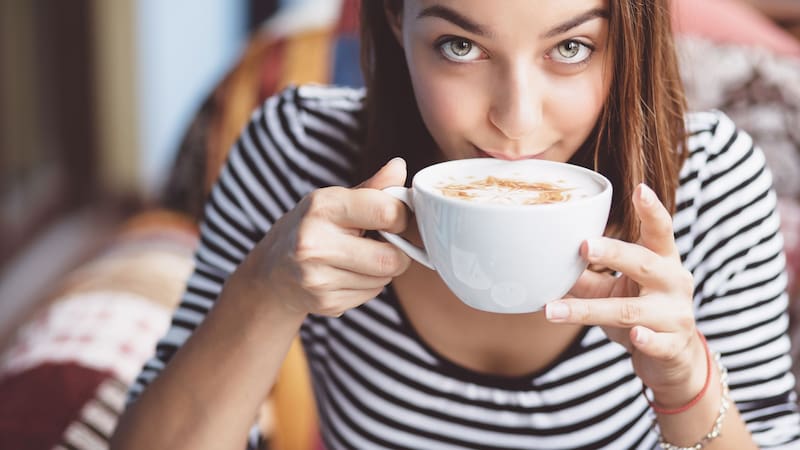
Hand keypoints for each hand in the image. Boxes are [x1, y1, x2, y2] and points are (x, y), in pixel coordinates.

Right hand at [239, 158, 411, 317]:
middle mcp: (315, 243)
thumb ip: (372, 188)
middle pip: (391, 258)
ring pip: (383, 279)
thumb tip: (400, 166)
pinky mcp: (325, 302)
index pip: (387, 212)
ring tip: (359, 258)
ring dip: (382, 270)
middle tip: (383, 243)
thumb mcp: (335, 200)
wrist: (272, 272)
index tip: (394, 218)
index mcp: (322, 207)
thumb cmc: (311, 228)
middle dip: (397, 252)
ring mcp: (318, 277)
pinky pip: (371, 295)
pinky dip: (368, 285)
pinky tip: (348, 274)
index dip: (401, 217)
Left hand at [546, 184, 705, 406]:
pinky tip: (635, 335)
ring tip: (553, 311)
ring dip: (589, 310)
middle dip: (614, 253)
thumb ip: (585, 274)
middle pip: (644, 263)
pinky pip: (656, 342)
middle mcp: (674, 282)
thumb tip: (543, 259)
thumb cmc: (640, 313)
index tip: (639, 188)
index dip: (651, 210)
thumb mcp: (613, 289)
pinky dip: (645, 338)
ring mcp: (675, 314)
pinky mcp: (673, 345)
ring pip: (631, 309)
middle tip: (585, 245)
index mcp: (662, 260)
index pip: (660, 231)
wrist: (671, 359)